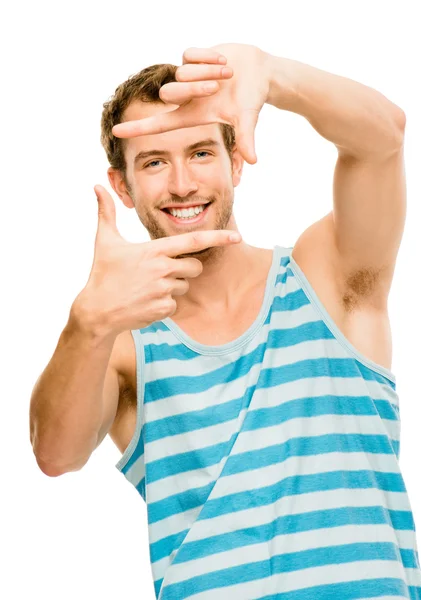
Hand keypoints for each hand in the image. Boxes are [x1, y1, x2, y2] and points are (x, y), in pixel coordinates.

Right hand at [74, 185, 241, 337]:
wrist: (97, 311)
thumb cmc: (102, 274)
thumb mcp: (104, 242)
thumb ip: (106, 213)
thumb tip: (97, 186)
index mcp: (154, 250)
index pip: (193, 241)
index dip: (217, 237)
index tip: (236, 236)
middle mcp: (162, 269)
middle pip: (195, 267)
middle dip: (186, 268)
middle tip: (162, 271)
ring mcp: (163, 291)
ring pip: (184, 286)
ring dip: (172, 287)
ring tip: (147, 287)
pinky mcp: (163, 309)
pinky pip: (175, 304)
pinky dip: (164, 304)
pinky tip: (146, 301)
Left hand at [112, 43, 270, 164]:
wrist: (258, 71)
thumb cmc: (251, 98)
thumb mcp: (247, 118)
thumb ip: (246, 138)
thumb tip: (253, 160)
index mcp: (191, 115)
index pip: (158, 124)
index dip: (137, 128)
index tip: (116, 132)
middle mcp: (184, 98)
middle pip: (169, 92)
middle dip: (196, 87)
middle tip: (219, 86)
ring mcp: (185, 77)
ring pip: (180, 72)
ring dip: (206, 71)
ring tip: (228, 72)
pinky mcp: (189, 58)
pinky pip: (189, 55)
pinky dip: (208, 57)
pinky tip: (222, 60)